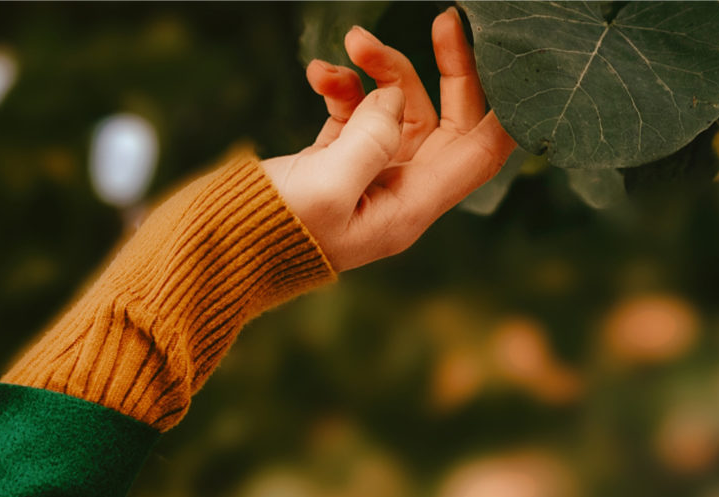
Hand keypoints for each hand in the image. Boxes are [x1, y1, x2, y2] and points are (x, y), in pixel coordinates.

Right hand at [263, 6, 516, 271]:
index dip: (503, 110)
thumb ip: (370, 139)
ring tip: (351, 43)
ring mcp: (368, 176)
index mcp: (412, 207)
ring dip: (380, 70)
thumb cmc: (271, 231)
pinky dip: (344, 87)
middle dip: (448, 70)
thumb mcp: (327, 187)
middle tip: (444, 20)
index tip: (505, 61)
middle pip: (449, 122)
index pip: (481, 153)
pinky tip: (318, 72)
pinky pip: (357, 112)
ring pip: (398, 109)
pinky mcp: (335, 161)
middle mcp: (400, 192)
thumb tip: (392, 97)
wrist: (213, 252)